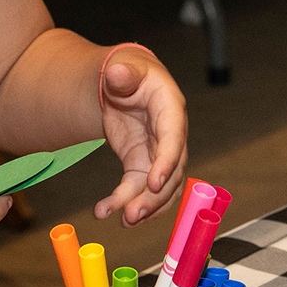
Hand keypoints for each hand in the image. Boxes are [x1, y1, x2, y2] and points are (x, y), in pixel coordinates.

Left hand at [97, 47, 187, 225]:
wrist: (123, 82)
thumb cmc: (128, 71)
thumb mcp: (124, 67)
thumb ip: (123, 72)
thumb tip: (117, 73)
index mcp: (171, 108)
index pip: (174, 139)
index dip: (166, 162)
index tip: (153, 182)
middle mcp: (171, 135)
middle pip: (171, 171)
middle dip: (154, 196)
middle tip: (133, 213)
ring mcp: (159, 153)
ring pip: (160, 188)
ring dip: (144, 207)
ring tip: (122, 220)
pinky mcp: (144, 164)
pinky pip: (143, 190)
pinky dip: (131, 203)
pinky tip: (112, 212)